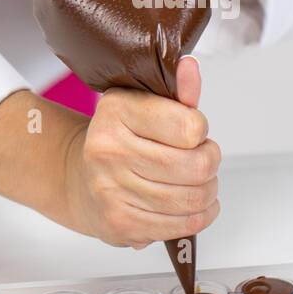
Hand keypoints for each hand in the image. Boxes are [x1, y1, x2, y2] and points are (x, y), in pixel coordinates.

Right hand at [64, 57, 219, 247]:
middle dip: (210, 164)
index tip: (192, 132)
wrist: (82, 181)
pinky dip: (198, 217)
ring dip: (208, 193)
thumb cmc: (123, 141)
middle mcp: (109, 150)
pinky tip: (193, 206)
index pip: (190, 126)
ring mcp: (111, 190)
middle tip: (204, 160)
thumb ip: (176, 91)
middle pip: (196, 166)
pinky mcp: (120, 223)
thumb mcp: (147, 106)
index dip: (201, 131)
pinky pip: (180, 225)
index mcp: (116, 111)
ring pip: (192, 199)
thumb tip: (190, 68)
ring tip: (200, 184)